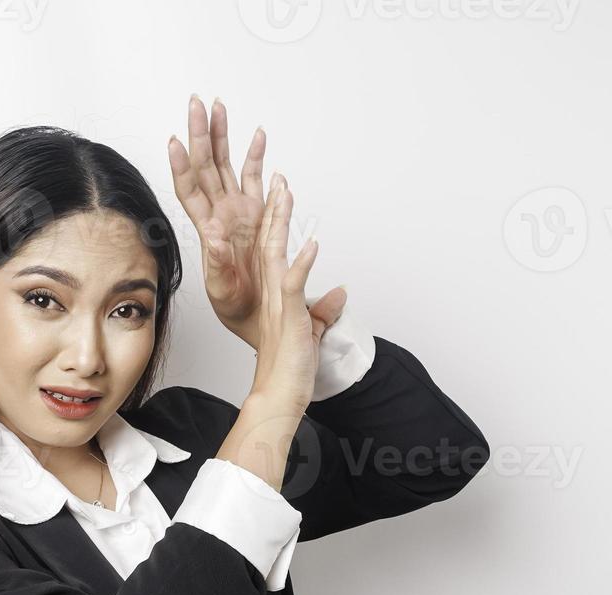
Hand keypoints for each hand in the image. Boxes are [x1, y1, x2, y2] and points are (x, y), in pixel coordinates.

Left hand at [167, 95, 267, 348]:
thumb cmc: (236, 306)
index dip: (181, 166)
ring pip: (227, 164)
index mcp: (207, 229)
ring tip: (218, 107)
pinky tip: (257, 135)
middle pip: (205, 165)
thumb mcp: (222, 290)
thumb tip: (214, 236)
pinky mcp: (258, 212)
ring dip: (223, 135)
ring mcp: (239, 209)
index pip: (189, 190)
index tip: (174, 141)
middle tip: (195, 103)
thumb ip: (218, 262)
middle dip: (200, 133)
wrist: (258, 316)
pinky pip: (255, 177)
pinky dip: (256, 155)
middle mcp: (220, 212)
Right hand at [250, 173, 324, 411]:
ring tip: (285, 195)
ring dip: (281, 224)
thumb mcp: (312, 333)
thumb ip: (324, 310)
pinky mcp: (289, 318)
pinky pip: (293, 286)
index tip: (280, 197)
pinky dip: (302, 265)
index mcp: (277, 297)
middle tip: (278, 180)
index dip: (277, 222)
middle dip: (275, 210)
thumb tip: (340, 292)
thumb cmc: (290, 371)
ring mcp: (280, 305)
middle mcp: (273, 296)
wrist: (277, 396)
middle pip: (270, 243)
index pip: (274, 251)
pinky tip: (311, 245)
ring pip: (276, 256)